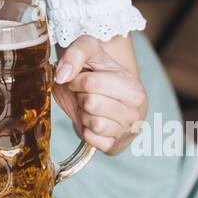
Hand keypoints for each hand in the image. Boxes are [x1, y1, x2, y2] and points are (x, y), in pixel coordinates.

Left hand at [51, 35, 146, 155]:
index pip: (91, 84)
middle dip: (82, 97)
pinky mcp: (114, 146)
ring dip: (84, 114)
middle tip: (87, 94)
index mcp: (133, 87)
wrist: (104, 93)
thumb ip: (75, 53)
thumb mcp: (89, 51)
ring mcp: (127, 130)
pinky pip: (91, 140)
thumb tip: (62, 76)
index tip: (80, 79)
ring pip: (93, 124)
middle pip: (91, 103)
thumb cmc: (97, 71)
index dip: (77, 80)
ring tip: (91, 107)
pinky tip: (92, 120)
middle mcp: (135, 111)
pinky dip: (85, 130)